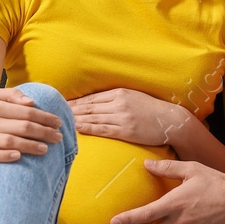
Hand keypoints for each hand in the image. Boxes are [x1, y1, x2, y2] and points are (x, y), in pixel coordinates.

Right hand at [0, 87, 62, 162]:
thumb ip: (12, 95)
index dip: (44, 117)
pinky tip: (18, 156)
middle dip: (43, 132)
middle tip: (58, 137)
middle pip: (21, 127)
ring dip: (29, 146)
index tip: (58, 123)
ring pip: (9, 141)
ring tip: (45, 149)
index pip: (25, 112)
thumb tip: (31, 101)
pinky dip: (5, 156)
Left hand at [68, 89, 191, 146]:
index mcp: (119, 93)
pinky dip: (88, 128)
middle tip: (54, 111)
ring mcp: (122, 117)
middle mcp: (118, 103)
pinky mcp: (126, 130)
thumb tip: (97, 102)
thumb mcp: (133, 96)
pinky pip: (103, 129)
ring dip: (76, 119)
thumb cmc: (152, 109)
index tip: (62, 103)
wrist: (170, 120)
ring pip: (93, 117)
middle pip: (89, 106)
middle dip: (71, 109)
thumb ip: (116, 98)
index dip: (75, 101)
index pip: (92, 98)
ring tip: (61, 121)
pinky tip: (77, 129)